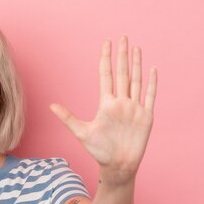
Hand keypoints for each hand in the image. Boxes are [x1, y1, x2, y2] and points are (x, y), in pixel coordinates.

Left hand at [50, 36, 156, 184]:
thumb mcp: (81, 132)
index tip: (105, 43)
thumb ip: (68, 117)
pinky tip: (152, 69)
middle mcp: (121, 103)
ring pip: (136, 81)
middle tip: (122, 37)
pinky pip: (150, 96)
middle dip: (122, 55)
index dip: (105, 59)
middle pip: (122, 73)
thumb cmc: (99, 151)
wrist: (117, 166)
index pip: (106, 75)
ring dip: (136, 65)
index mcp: (106, 104)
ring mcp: (134, 108)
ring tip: (136, 48)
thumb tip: (51, 106)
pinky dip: (151, 83)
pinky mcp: (145, 117)